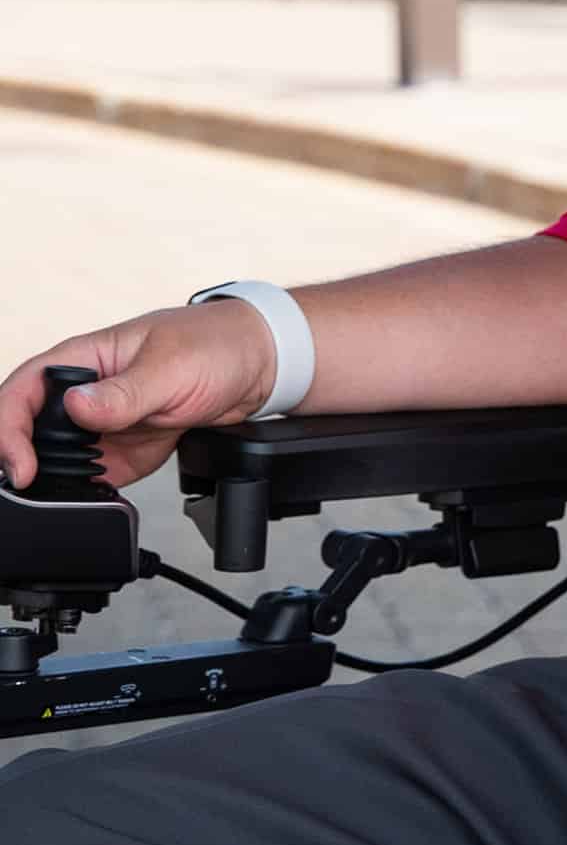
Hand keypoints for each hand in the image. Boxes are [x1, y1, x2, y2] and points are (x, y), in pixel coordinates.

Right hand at [0, 302, 278, 491]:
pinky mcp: (123, 448)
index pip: (22, 391)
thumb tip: (76, 407)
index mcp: (86, 358)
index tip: (22, 466)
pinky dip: (86, 491)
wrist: (262, 365)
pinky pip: (91, 476)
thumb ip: (123, 392)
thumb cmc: (218, 344)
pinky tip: (91, 500)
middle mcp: (86, 392)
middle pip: (29, 430)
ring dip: (53, 481)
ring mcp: (103, 423)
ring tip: (61, 499)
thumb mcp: (171, 367)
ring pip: (55, 458)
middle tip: (34, 491)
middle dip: (23, 462)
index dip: (9, 429)